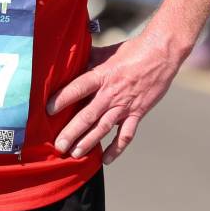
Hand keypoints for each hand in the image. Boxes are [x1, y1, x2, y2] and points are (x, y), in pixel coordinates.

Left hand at [46, 34, 182, 164]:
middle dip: (71, 132)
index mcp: (101, 75)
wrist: (161, 54)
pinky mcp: (137, 113)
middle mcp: (111, 93)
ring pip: (103, 128)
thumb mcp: (106, 52)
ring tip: (75, 154)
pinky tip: (106, 160)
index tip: (48, 110)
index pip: (78, 88)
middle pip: (87, 115)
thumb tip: (70, 62)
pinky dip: (116, 149)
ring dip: (88, 142)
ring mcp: (124, 105)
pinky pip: (126, 135)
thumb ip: (89, 61)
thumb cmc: (132, 50)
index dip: (62, 99)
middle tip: (58, 145)